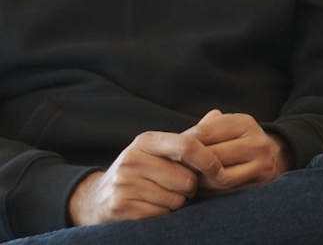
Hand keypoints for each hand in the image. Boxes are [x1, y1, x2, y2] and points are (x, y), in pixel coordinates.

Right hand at [67, 131, 224, 225]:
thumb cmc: (139, 172)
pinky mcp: (121, 205)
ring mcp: (124, 182)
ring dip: (175, 202)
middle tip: (174, 187)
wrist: (97, 199)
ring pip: (176, 199)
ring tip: (159, 196)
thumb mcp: (158, 150)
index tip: (220, 171)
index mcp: (146, 141)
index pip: (187, 146)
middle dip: (189, 188)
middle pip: (186, 179)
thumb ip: (188, 138)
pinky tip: (148, 208)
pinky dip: (162, 214)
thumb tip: (217, 114)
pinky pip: (162, 214)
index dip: (209, 160)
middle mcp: (133, 158)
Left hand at [183, 110, 289, 191]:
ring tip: (188, 179)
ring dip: (199, 181)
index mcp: (244, 123)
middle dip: (190, 164)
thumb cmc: (237, 139)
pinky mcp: (260, 184)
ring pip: (219, 178)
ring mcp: (262, 164)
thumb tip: (177, 140)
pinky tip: (202, 188)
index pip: (205, 132)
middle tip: (175, 169)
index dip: (185, 143)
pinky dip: (210, 192)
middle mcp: (257, 142)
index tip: (173, 151)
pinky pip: (227, 192)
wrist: (273, 155)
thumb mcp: (225, 126)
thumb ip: (203, 128)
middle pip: (212, 156)